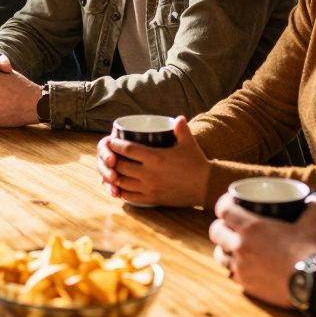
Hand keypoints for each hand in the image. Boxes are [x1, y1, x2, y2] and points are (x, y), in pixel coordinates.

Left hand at [95, 116, 210, 206]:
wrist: (206, 186)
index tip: (112, 142)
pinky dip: (122, 192)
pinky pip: (131, 197)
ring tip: (111, 171)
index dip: (116, 145)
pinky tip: (119, 187)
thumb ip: (181, 129)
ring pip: (123, 183)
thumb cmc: (197, 163)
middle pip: (121, 167)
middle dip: (112, 161)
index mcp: (155, 158)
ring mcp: (149, 188)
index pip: (128, 150)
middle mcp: (149, 174)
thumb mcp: (188, 143)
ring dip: (114, 177)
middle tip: (109, 156)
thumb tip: (178, 117)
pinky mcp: (152, 199)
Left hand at [208, 193, 315, 306]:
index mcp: (251, 227)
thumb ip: (313, 209)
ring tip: (230, 246)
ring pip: (219, 255)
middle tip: (228, 225)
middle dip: (220, 226)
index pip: (224, 210)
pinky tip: (240, 266)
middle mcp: (240, 246)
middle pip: (216, 232)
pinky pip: (231, 274)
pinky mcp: (246, 284)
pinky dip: (233, 268)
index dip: (223, 204)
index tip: (230, 202)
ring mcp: (241, 267)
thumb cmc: (310, 250)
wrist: (314, 283)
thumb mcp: (312, 224)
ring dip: (222, 248)